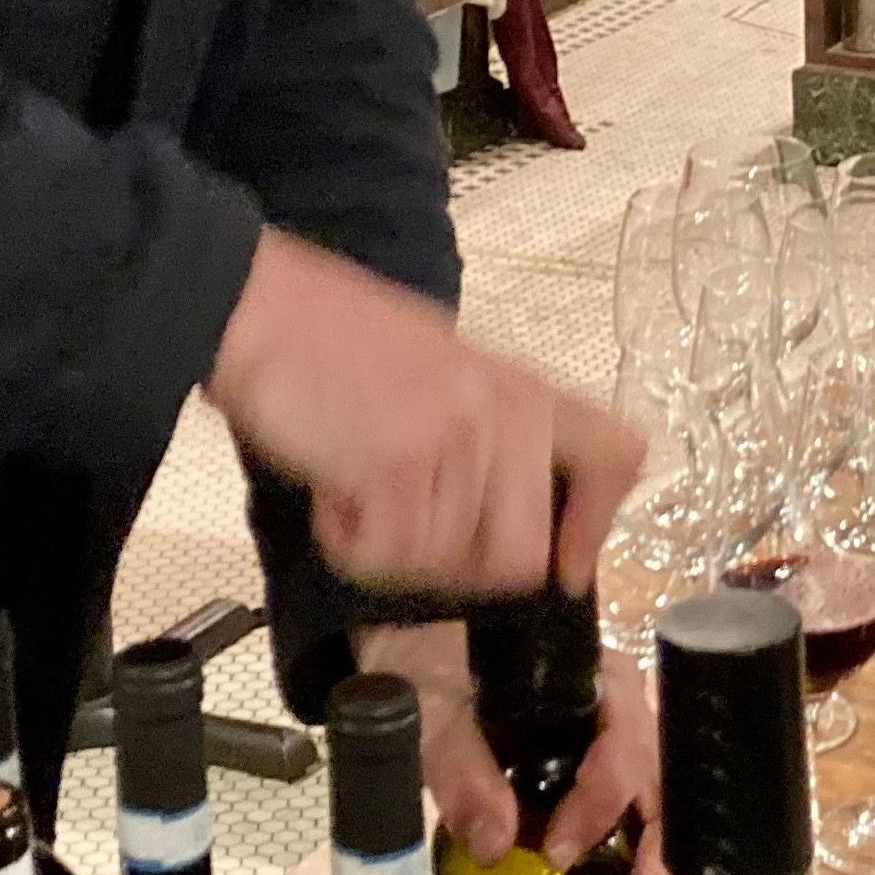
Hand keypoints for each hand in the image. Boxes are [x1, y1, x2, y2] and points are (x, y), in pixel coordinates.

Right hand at [207, 227, 644, 598]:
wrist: (260, 308)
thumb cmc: (332, 338)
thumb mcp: (443, 371)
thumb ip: (488, 432)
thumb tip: (515, 522)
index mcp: (521, 387)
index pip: (615, 456)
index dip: (594, 526)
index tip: (568, 567)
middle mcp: (504, 412)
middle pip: (522, 556)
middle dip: (458, 565)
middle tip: (406, 525)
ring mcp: (456, 439)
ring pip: (449, 564)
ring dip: (394, 549)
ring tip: (359, 487)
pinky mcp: (400, 465)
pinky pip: (390, 558)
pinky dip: (352, 546)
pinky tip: (334, 494)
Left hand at [356, 620, 674, 874]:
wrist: (420, 655)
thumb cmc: (437, 663)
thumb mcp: (436, 704)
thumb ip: (462, 765)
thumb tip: (494, 844)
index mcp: (598, 684)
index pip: (626, 743)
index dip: (603, 801)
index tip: (558, 853)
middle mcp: (625, 721)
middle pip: (664, 793)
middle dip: (652, 871)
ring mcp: (621, 758)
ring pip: (662, 823)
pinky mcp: (605, 793)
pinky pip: (637, 838)